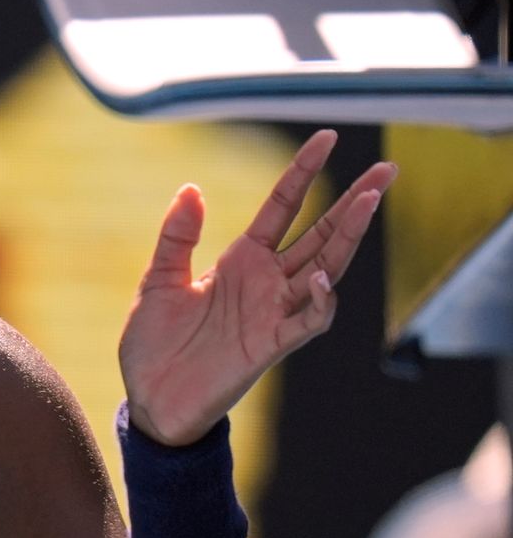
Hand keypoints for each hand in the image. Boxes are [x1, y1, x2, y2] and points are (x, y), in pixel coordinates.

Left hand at [119, 130, 395, 445]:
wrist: (149, 400)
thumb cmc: (154, 343)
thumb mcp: (158, 279)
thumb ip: (177, 236)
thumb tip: (191, 188)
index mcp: (241, 260)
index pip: (283, 207)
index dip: (303, 173)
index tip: (327, 138)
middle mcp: (266, 282)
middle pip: (321, 234)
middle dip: (354, 202)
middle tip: (387, 169)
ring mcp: (273, 313)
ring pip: (326, 269)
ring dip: (348, 238)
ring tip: (369, 201)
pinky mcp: (270, 346)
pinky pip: (307, 321)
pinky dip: (320, 302)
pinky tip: (323, 279)